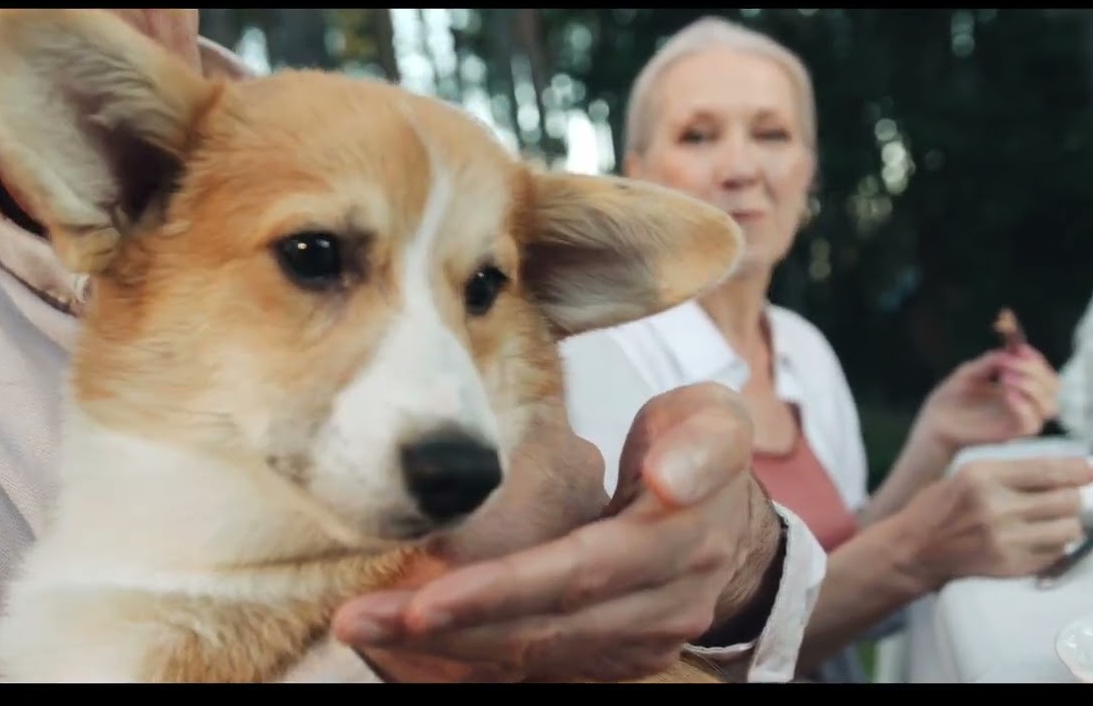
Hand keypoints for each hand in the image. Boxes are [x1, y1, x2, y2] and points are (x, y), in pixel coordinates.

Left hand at [331, 383, 778, 682]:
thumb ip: (702, 442)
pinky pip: (533, 669)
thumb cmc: (702, 455)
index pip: (577, 575)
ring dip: (443, 652)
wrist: (733, 530)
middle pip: (541, 630)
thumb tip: (666, 478)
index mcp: (675, 547)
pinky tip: (404, 648)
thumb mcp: (717, 424)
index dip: (500, 591)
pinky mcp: (610, 660)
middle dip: (446, 630)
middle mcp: (654, 609)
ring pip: (531, 658)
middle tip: (359, 620)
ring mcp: (633, 644)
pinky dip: (466, 662)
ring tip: (364, 630)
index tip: (424, 600)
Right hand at [898, 457, 1092, 587]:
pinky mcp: (1010, 565)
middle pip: (1067, 500)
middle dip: (1070, 498)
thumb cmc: (940, 509)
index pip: (1048, 470)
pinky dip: (1054, 545)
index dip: (1077, 471)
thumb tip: (1073, 472)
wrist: (913, 549)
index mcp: (982, 476)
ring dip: (1066, 523)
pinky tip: (1033, 539)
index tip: (1089, 472)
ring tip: (1046, 521)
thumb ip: (1015, 472)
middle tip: (1058, 500)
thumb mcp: (968, 475)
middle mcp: (994, 507)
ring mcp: (1004, 539)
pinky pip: (1057, 553)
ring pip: (1069, 528)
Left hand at [913, 344, 1059, 454]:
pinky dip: (1024, 406)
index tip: (1019, 348)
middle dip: (1036, 370)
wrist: (935, 422)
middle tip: (1009, 364)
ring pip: (1049, 406)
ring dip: (1032, 387)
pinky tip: (1007, 394)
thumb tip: (1009, 352)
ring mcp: (1019, 420)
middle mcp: (1025, 403)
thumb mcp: (969, 373)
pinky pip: (1031, 423)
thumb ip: (988, 361)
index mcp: (1018, 386)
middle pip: (1053, 386)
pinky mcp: (1011, 435)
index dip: (1035, 358)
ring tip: (1006, 377)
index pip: (1043, 372)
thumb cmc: (951, 398)